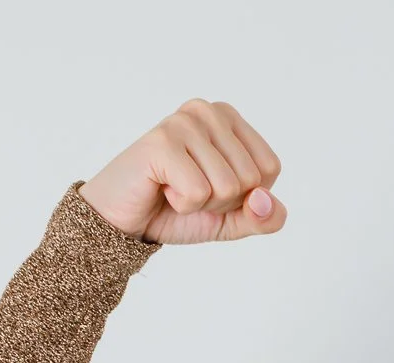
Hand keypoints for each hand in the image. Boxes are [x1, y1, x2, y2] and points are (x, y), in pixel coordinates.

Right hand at [80, 98, 285, 244]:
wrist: (124, 221)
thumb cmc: (176, 211)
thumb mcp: (231, 220)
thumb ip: (264, 217)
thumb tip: (264, 200)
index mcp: (229, 118)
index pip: (270, 169)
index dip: (246, 195)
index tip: (211, 187)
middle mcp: (208, 111)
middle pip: (250, 179)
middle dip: (222, 201)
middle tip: (188, 189)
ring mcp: (184, 122)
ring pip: (227, 187)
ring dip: (201, 204)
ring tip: (173, 187)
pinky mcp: (162, 142)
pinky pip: (199, 192)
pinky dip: (182, 205)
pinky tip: (161, 187)